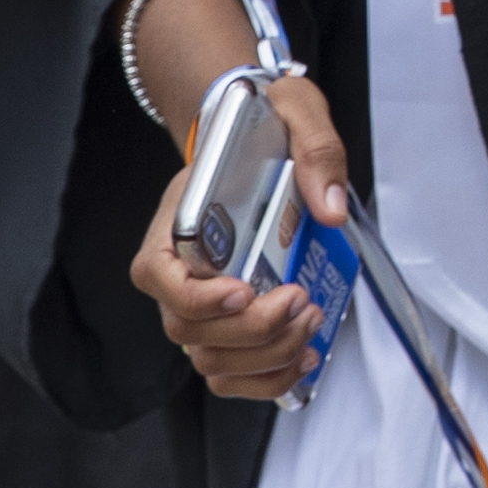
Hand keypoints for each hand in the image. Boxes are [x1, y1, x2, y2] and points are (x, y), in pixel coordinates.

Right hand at [125, 73, 352, 401]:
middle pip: (189, 329)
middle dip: (251, 329)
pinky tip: (302, 356)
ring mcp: (200, 305)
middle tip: (299, 301)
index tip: (244, 290)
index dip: (197, 296)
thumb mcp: (293, 110)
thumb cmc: (261, 130)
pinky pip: (230, 372)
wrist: (258, 142)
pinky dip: (265, 377)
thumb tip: (328, 206)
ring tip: (309, 323)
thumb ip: (315, 148)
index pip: (159, 277)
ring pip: (210, 358)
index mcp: (174, 226)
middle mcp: (177, 273)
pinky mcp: (227, 325)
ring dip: (264, 355)